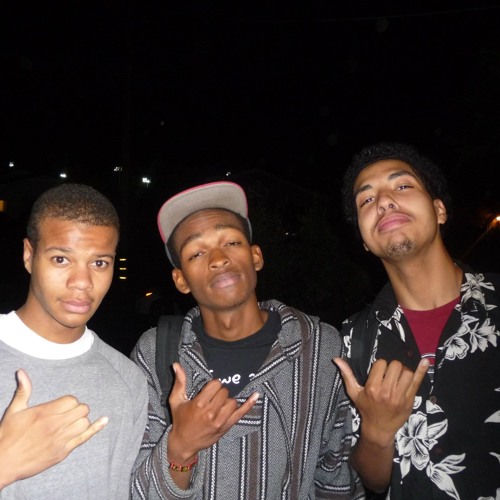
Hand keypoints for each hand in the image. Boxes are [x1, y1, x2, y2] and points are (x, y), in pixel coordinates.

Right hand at [0, 369, 107, 488]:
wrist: (3, 463)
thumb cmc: (7, 436)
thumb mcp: (14, 411)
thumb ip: (23, 390)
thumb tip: (22, 372)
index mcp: (45, 413)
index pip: (71, 400)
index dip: (70, 402)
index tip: (63, 406)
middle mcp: (55, 425)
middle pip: (81, 410)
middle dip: (78, 409)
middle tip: (69, 414)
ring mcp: (60, 440)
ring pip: (84, 423)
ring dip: (82, 420)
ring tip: (73, 422)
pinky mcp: (63, 452)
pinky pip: (85, 438)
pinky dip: (96, 428)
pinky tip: (105, 420)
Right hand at [167, 362, 258, 463]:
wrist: (184, 443)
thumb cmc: (180, 420)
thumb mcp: (176, 400)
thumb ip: (179, 382)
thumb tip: (176, 364)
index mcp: (199, 404)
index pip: (216, 385)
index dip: (213, 385)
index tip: (208, 390)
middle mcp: (210, 413)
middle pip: (224, 392)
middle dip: (219, 392)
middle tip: (212, 398)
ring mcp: (220, 421)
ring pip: (232, 401)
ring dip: (227, 401)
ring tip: (218, 405)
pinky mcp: (226, 427)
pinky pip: (241, 413)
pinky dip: (249, 404)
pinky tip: (255, 395)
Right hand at [334, 357, 428, 444]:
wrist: (379, 429)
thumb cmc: (365, 409)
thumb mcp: (354, 392)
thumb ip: (346, 374)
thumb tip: (336, 359)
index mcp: (372, 387)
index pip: (381, 363)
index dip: (380, 366)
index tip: (379, 373)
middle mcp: (386, 391)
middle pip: (395, 365)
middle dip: (393, 367)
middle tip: (390, 375)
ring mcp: (400, 396)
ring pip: (406, 372)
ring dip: (403, 372)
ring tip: (399, 378)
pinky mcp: (410, 400)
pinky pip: (417, 382)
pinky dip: (421, 371)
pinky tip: (425, 362)